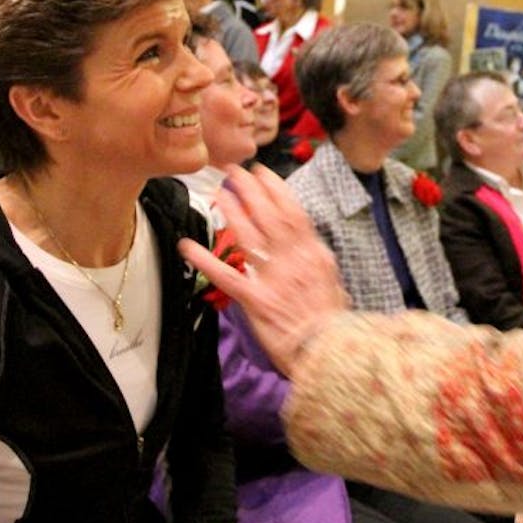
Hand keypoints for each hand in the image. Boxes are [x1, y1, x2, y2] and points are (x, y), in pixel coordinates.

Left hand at [178, 164, 348, 376]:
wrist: (330, 352)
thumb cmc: (333, 323)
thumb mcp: (334, 286)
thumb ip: (318, 264)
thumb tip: (308, 248)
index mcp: (314, 255)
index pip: (293, 213)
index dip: (275, 189)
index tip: (262, 172)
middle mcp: (295, 260)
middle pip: (269, 216)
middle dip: (251, 190)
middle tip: (234, 170)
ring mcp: (275, 279)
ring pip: (250, 237)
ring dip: (233, 212)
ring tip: (218, 192)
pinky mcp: (257, 300)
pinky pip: (227, 277)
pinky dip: (206, 260)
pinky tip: (188, 246)